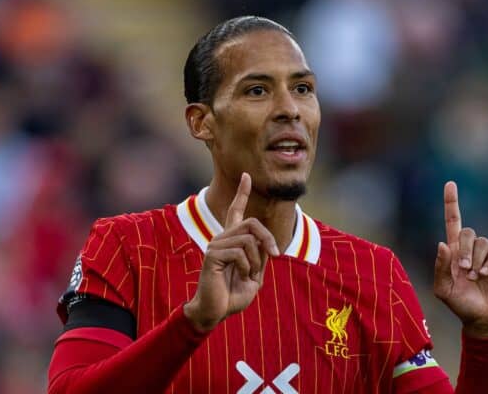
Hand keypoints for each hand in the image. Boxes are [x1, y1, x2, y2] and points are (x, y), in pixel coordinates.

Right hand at [184, 173, 279, 331]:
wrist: (216, 312)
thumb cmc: (233, 295)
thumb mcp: (255, 275)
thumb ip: (261, 257)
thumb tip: (266, 243)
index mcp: (232, 240)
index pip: (236, 211)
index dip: (242, 193)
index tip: (246, 176)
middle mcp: (222, 238)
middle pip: (252, 223)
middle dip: (268, 238)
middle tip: (275, 256)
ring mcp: (215, 245)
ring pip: (249, 239)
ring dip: (257, 260)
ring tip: (250, 275)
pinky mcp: (212, 255)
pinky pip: (240, 253)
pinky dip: (248, 267)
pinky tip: (240, 277)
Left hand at [433, 182, 487, 337]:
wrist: (482, 319)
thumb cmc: (460, 304)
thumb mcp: (442, 289)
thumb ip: (440, 267)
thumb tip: (442, 243)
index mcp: (454, 252)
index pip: (453, 221)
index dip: (451, 203)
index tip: (450, 183)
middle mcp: (470, 249)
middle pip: (467, 231)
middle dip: (463, 249)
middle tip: (463, 270)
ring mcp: (487, 254)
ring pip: (482, 242)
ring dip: (475, 260)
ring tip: (474, 277)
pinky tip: (485, 275)